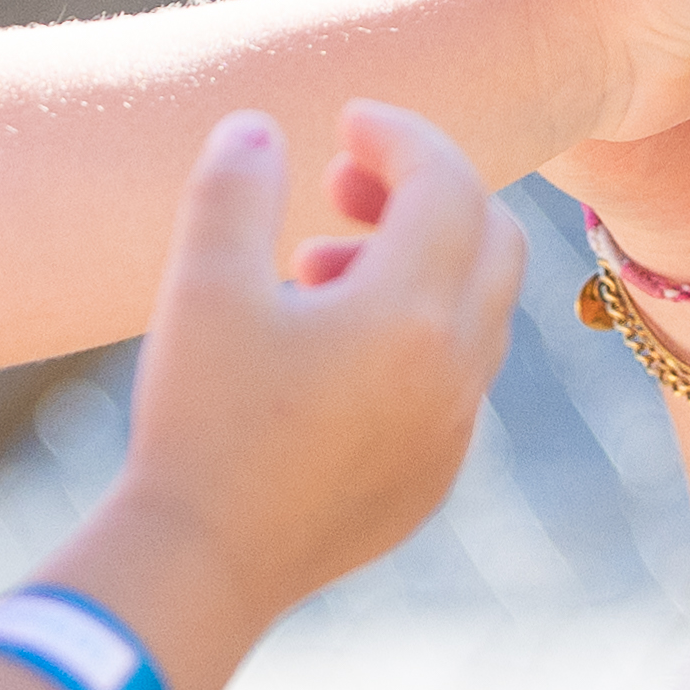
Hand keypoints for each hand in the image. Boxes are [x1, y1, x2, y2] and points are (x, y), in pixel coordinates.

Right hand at [96, 104, 527, 653]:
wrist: (201, 566)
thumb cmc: (198, 420)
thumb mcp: (200, 286)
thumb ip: (234, 187)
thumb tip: (258, 126)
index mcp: (410, 312)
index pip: (446, 183)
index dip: (400, 135)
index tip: (346, 123)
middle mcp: (455, 370)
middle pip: (491, 237)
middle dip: (425, 191)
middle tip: (341, 186)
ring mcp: (453, 431)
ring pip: (478, 309)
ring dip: (417, 264)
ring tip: (314, 266)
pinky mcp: (433, 477)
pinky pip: (457, 376)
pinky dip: (417, 332)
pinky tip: (327, 349)